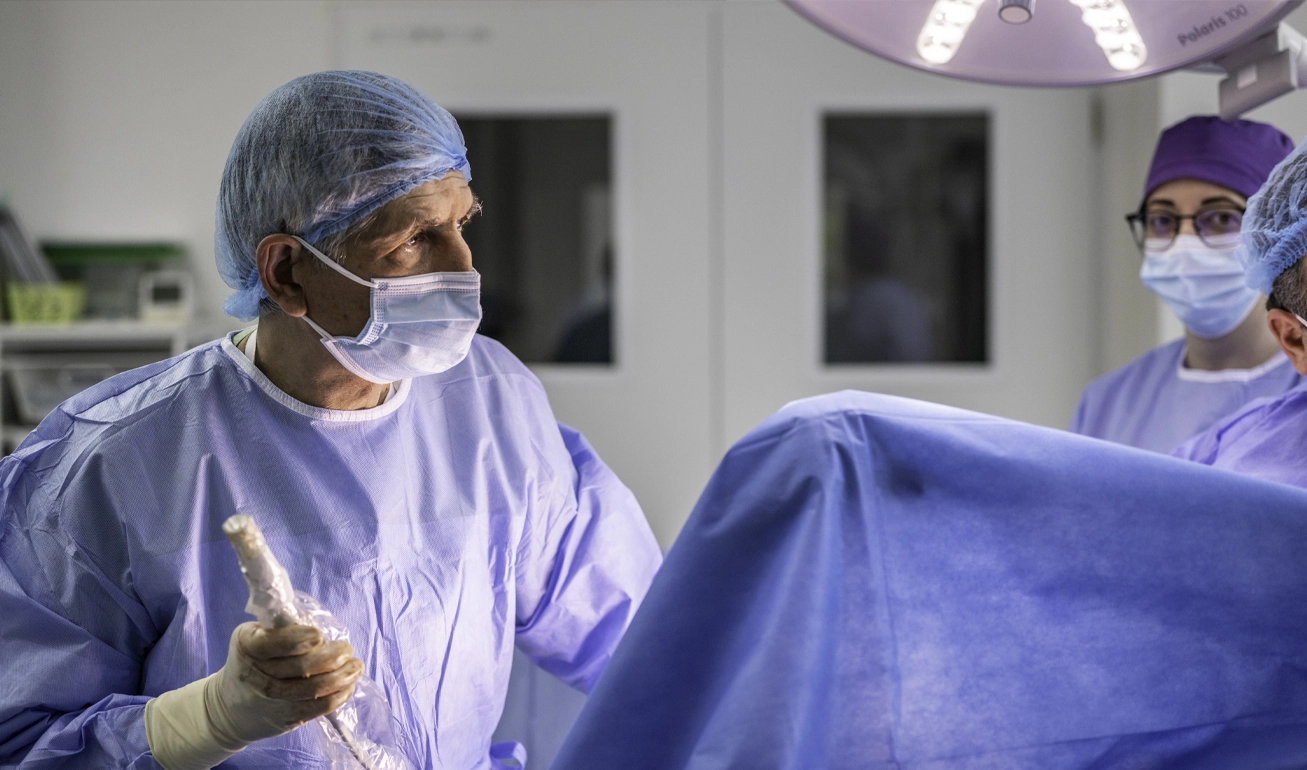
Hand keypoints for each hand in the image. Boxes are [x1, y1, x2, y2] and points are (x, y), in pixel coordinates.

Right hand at [206, 622, 363, 742]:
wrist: (231, 706)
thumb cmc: (253, 661)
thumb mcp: (255, 636)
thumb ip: (282, 628)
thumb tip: (320, 623)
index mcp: (247, 646)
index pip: (272, 643)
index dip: (299, 639)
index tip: (319, 635)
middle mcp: (257, 675)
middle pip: (302, 667)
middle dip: (333, 657)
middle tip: (347, 649)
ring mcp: (272, 700)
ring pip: (315, 689)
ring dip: (343, 676)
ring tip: (356, 666)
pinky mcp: (286, 718)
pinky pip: (319, 708)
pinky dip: (339, 696)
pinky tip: (348, 685)